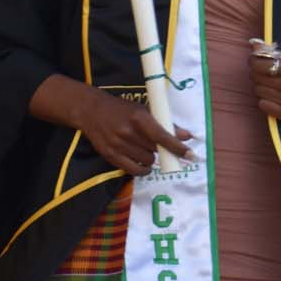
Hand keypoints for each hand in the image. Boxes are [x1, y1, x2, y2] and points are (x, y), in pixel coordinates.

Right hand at [29, 75, 192, 173]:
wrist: (91, 111)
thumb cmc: (122, 109)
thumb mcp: (144, 110)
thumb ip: (165, 124)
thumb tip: (186, 136)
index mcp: (139, 117)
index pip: (162, 136)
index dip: (177, 147)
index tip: (190, 154)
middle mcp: (128, 132)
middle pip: (155, 151)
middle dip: (161, 150)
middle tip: (157, 144)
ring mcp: (117, 145)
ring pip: (146, 161)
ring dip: (151, 158)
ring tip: (144, 148)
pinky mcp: (110, 156)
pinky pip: (133, 170)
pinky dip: (142, 170)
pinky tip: (143, 165)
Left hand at [249, 43, 280, 128]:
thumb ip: (272, 52)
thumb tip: (253, 43)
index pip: (262, 63)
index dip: (254, 61)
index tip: (254, 61)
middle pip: (258, 77)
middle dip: (257, 75)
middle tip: (263, 75)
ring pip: (259, 91)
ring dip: (261, 88)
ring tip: (271, 87)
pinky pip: (263, 105)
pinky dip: (265, 101)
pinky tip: (274, 98)